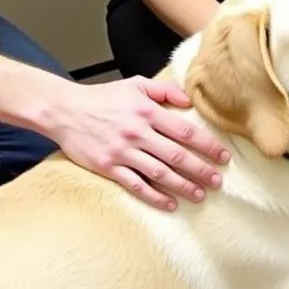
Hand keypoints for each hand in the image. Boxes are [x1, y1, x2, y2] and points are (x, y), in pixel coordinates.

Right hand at [50, 76, 229, 210]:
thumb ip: (164, 91)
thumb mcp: (135, 85)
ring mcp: (122, 152)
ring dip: (182, 185)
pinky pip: (136, 185)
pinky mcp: (109, 167)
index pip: (184, 131)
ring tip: (200, 194)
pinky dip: (154, 196)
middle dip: (201, 169)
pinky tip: (169, 204)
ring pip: (159, 173)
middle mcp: (137, 132)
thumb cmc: (102, 97)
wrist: (65, 110)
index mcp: (147, 111)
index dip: (206, 145)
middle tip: (218, 181)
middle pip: (176, 155)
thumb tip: (189, 101)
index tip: (223, 156)